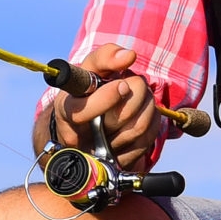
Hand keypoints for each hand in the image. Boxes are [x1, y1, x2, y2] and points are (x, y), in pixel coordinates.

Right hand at [47, 44, 156, 170]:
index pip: (83, 110)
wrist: (83, 126)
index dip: (107, 98)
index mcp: (67, 108)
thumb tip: (128, 56)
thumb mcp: (89, 70)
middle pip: (122, 116)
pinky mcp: (116, 163)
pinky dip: (153, 124)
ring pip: (137, 128)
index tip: (122, 85)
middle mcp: (79, 135)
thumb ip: (105, 57)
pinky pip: (146, 143)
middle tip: (135, 85)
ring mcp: (98, 153)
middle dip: (136, 95)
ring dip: (147, 107)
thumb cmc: (88, 92)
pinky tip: (144, 114)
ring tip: (141, 98)